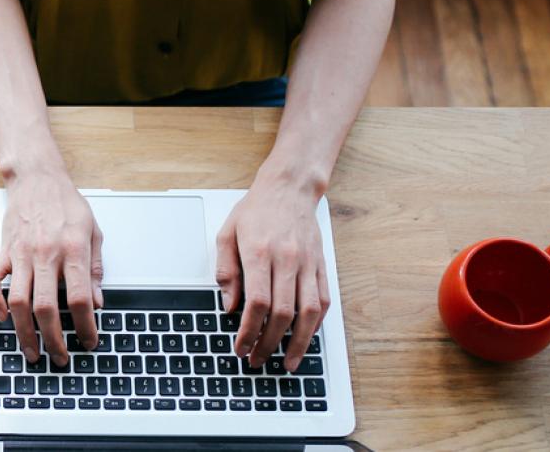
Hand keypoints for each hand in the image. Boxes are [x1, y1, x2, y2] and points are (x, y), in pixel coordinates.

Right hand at [0, 168, 103, 365]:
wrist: (38, 179)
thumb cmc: (66, 204)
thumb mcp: (93, 233)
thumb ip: (94, 269)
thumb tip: (98, 302)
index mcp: (72, 249)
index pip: (79, 297)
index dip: (85, 325)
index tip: (90, 340)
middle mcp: (45, 253)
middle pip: (46, 307)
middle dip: (53, 339)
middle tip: (59, 357)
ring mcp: (21, 253)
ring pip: (18, 300)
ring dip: (24, 331)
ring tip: (32, 351)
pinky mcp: (4, 250)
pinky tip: (4, 316)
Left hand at [215, 172, 330, 371]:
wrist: (289, 187)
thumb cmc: (256, 210)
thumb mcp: (227, 234)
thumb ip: (226, 271)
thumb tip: (229, 306)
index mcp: (260, 253)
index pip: (257, 302)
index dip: (249, 331)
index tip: (241, 347)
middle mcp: (287, 260)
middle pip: (283, 313)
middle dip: (269, 343)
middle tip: (257, 359)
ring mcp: (308, 263)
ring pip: (309, 312)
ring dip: (299, 342)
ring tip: (288, 362)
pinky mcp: (321, 265)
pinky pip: (323, 300)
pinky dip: (315, 324)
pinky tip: (305, 338)